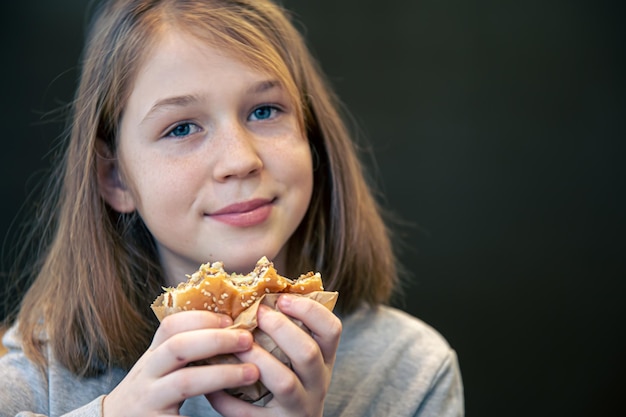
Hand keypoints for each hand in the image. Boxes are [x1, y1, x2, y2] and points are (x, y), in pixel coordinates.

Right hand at [102, 310, 258, 416]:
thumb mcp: (160, 369)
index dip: (202, 318)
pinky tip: (232, 408)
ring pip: (185, 382)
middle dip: (216, 340)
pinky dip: (210, 411)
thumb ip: (185, 352)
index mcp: (152, 357)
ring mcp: (149, 400)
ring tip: (251, 373)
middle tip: (247, 340)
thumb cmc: (151, 395)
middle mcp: (146, 375)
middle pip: (178, 347)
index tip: (230, 319)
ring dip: (223, 374)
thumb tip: (230, 328)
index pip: (170, 326)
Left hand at [207, 294, 341, 416]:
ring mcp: (299, 407)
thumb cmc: (283, 382)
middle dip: (281, 329)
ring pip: (284, 382)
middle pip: (308, 353)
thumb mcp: (294, 359)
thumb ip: (283, 333)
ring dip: (257, 359)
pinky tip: (213, 388)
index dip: (310, 311)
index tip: (282, 298)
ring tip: (235, 346)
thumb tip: (249, 296)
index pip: (331, 330)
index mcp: (323, 360)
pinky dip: (229, 400)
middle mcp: (317, 384)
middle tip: (258, 314)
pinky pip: (251, 414)